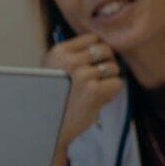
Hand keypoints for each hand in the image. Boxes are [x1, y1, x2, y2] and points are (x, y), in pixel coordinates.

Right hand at [42, 34, 122, 165]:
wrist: (47, 126)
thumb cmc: (53, 98)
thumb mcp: (54, 69)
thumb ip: (73, 56)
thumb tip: (105, 47)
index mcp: (59, 52)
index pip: (93, 39)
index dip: (97, 52)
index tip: (92, 64)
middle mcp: (70, 60)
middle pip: (106, 50)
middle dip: (106, 63)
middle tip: (98, 79)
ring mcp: (82, 75)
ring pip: (114, 68)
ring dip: (109, 80)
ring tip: (95, 91)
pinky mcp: (94, 91)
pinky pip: (117, 83)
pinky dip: (112, 92)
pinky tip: (99, 99)